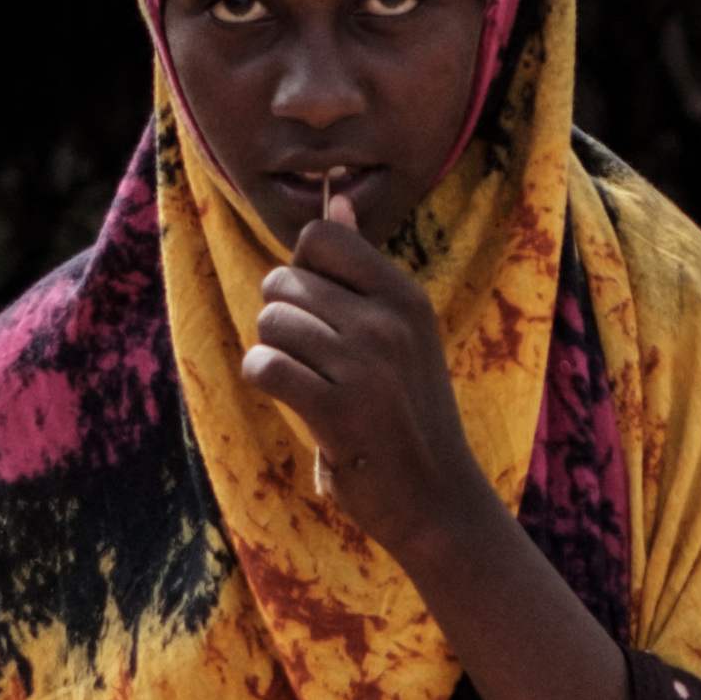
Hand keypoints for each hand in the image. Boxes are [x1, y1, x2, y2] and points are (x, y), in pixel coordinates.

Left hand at [242, 195, 514, 568]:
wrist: (437, 497)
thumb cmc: (409, 412)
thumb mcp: (403, 332)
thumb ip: (362, 270)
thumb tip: (336, 202)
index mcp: (404, 295)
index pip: (321, 237)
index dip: (303, 270)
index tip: (321, 311)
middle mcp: (387, 321)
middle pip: (285, 280)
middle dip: (282, 316)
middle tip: (312, 358)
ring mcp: (364, 364)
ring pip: (271, 321)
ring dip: (273, 352)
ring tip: (306, 381)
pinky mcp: (337, 409)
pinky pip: (265, 365)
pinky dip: (264, 379)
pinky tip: (291, 398)